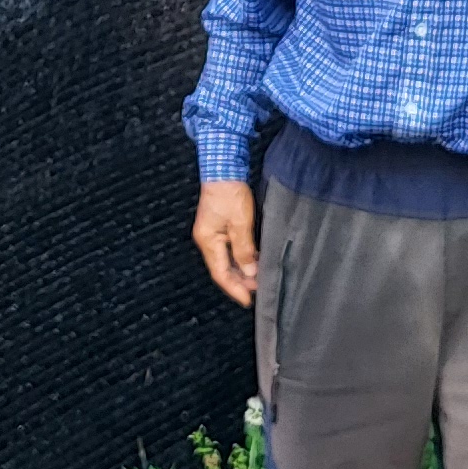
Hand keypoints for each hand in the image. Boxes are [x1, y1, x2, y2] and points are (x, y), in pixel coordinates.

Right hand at [193, 179, 257, 305]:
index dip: (234, 288)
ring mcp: (213, 233)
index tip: (248, 300)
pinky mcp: (221, 226)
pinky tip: (255, 261)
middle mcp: (208, 240)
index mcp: (208, 241)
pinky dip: (242, 258)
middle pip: (223, 268)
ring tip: (259, 279)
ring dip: (242, 270)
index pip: (220, 273)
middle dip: (240, 282)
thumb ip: (244, 249)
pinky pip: (230, 249)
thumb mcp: (240, 223)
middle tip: (258, 291)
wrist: (223, 168)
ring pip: (228, 260)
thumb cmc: (229, 193)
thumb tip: (250, 271)